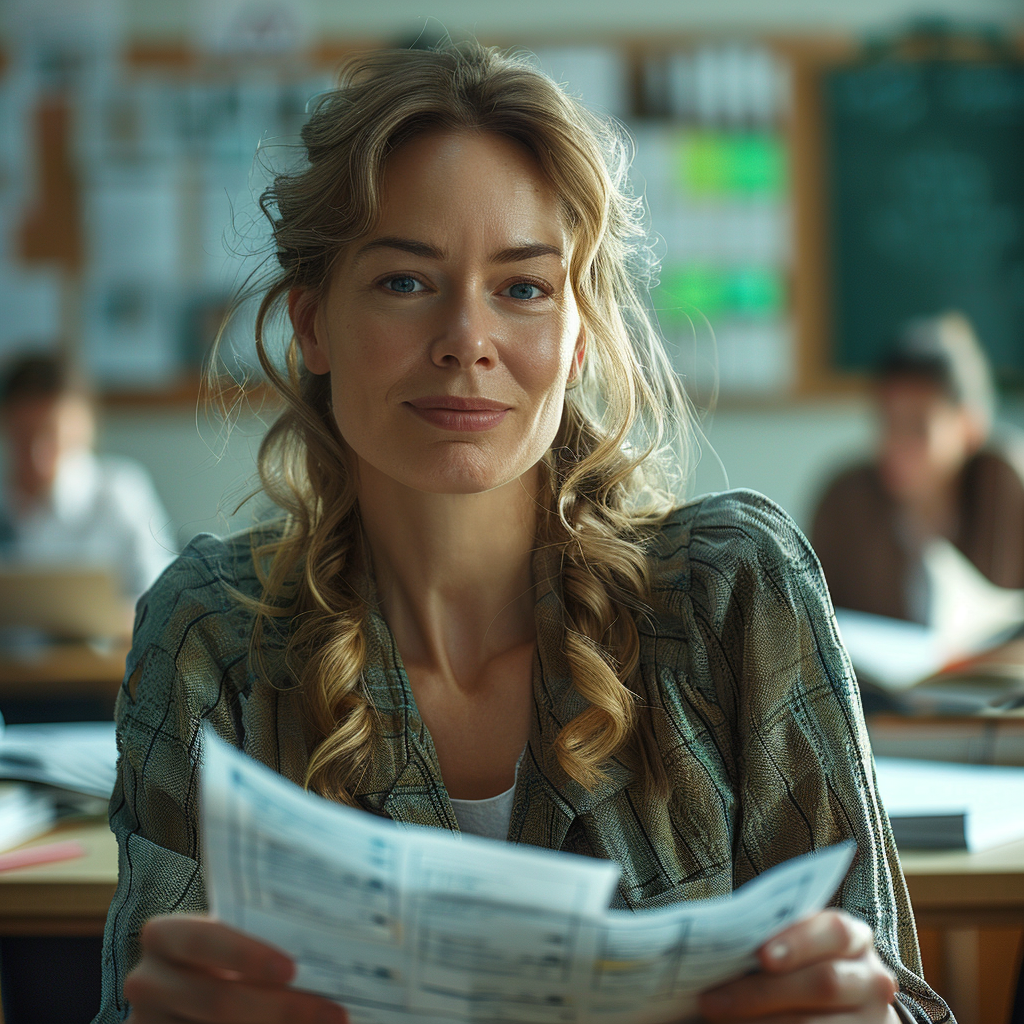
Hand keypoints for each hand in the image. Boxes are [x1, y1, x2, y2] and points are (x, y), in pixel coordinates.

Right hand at [124, 914, 348, 1022]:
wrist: (186, 997)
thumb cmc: (225, 956)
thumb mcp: (233, 939)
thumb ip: (264, 934)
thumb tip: (331, 941)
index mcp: (164, 936)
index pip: (200, 939)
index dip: (245, 955)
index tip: (292, 970)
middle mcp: (146, 982)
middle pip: (218, 1002)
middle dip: (282, 1009)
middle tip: (335, 1014)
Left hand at [696, 910, 898, 1021]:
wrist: (849, 1010)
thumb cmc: (805, 966)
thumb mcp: (799, 947)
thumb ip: (772, 942)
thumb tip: (719, 943)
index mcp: (853, 938)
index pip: (833, 931)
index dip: (798, 942)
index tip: (761, 955)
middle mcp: (870, 978)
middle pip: (823, 983)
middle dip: (762, 993)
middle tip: (711, 1001)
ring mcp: (872, 1019)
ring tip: (717, 1021)